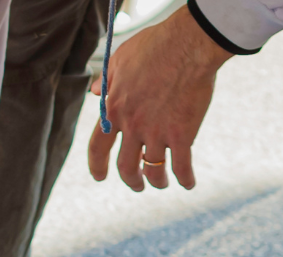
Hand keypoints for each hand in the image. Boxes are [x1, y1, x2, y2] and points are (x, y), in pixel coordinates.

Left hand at [87, 6, 231, 191]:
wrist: (188, 45)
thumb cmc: (155, 46)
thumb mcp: (119, 60)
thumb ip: (106, 80)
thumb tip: (94, 92)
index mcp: (114, 110)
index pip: (97, 147)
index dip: (97, 165)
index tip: (99, 176)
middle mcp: (132, 127)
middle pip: (125, 166)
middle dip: (130, 179)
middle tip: (137, 184)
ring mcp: (157, 133)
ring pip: (153, 171)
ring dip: (156, 181)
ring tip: (160, 183)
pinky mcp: (182, 135)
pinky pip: (181, 166)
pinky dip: (185, 179)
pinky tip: (188, 183)